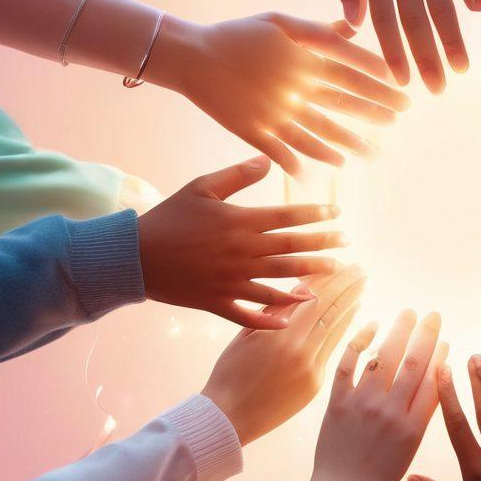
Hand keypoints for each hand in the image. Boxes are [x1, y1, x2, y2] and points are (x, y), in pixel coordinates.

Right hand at [137, 156, 345, 327]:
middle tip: (347, 244)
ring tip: (331, 274)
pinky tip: (290, 320)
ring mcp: (232, 281)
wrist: (133, 256)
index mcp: (241, 222)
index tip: (338, 215)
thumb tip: (268, 160)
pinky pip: (250, 314)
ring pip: (280, 281)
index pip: (289, 217)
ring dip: (308, 278)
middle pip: (293, 249)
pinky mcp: (218, 302)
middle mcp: (242, 253)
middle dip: (323, 246)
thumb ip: (238, 175)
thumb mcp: (201, 187)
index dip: (317, 215)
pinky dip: (270, 318)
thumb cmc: (169, 217)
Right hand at [147, 11, 408, 175]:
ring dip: (352, 144)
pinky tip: (333, 167)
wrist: (190, 56)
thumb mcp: (278, 21)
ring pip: (323, 133)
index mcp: (302, 58)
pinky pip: (289, 153)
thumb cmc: (237, 35)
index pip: (352, 70)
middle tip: (398, 118)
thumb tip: (352, 27)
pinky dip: (311, 162)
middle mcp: (295, 87)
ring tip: (374, 152)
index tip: (402, 89)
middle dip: (376, 111)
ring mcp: (277, 113)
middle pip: (345, 103)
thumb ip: (318, 30)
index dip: (380, 81)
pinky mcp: (257, 132)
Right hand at [201, 265, 366, 444]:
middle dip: (349, 288)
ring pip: (336, 331)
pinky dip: (342, 331)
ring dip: (351, 306)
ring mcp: (311, 370)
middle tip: (362, 270)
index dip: (334, 280)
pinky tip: (350, 317)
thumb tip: (302, 288)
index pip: (316, 299)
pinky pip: (332, 351)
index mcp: (280, 335)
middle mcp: (300, 351)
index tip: (347, 264)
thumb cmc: (229, 373)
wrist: (228, 419)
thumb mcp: (246, 335)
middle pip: (332, 311)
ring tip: (362, 288)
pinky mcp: (315, 386)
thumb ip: (275, 311)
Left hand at [306, 310, 445, 480]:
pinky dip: (360, 341)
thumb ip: (421, 413)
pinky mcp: (338, 401)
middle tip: (432, 315)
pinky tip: (371, 325)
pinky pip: (349, 364)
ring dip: (399, 331)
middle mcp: (390, 411)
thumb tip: (433, 378)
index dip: (441, 356)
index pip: (434, 381)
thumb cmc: (380, 471)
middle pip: (414, 363)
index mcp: (413, 426)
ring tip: (408, 313)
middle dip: (426, 335)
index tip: (444, 338)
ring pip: (384, 357)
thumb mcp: (411, 446)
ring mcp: (363, 404)